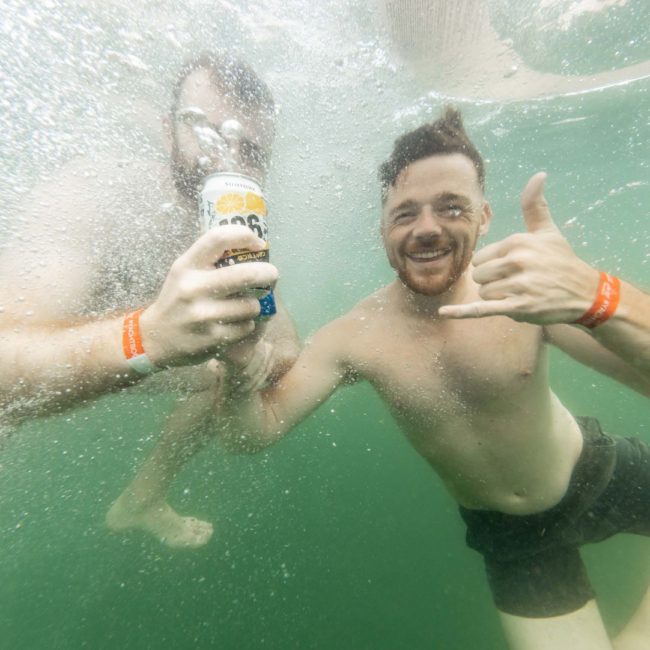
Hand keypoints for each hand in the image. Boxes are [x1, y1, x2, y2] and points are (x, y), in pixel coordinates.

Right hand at [139, 225, 277, 366]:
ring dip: (255, 305)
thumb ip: (211, 259)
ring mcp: (203, 314)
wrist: (156, 337)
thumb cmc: (179, 299)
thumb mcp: (185, 272)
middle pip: (245, 274)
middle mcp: (193, 287)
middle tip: (272, 274)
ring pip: (251, 305)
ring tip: (245, 306)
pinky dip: (247, 325)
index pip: (218, 238)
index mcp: (187, 265)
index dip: (244, 235)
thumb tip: (254, 247)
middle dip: (268, 273)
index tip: (257, 243)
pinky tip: (236, 324)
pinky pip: (246, 326)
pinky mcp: (213, 337)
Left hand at [439, 173, 599, 324]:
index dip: (491, 266)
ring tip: (520, 294)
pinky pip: (483, 309)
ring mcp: (519, 284)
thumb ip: (534, 205)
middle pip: (479, 276)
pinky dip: (462, 312)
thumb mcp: (548, 231)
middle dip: (492, 282)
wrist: (584, 293)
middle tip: (515, 283)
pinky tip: (444, 312)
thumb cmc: (561, 260)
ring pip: (484, 293)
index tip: (511, 269)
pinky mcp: (519, 306)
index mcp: (518, 242)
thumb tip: (538, 174)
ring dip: (497, 298)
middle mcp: (518, 261)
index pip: (480, 258)